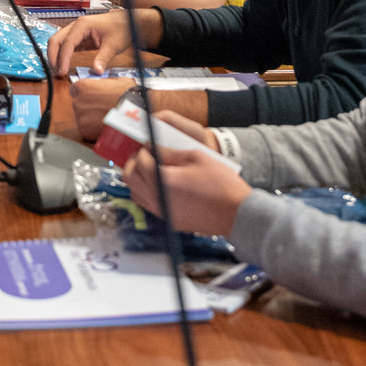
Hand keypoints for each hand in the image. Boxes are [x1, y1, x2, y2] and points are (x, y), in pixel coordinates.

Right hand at [47, 8, 163, 75]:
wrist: (127, 22)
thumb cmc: (121, 29)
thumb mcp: (114, 45)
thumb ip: (103, 58)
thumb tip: (97, 72)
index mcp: (83, 25)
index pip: (67, 42)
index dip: (63, 58)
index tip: (62, 72)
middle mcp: (76, 26)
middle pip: (56, 40)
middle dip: (53, 57)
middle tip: (56, 73)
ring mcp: (76, 31)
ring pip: (58, 42)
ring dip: (55, 56)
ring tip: (58, 72)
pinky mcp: (79, 37)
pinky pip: (65, 46)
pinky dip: (62, 55)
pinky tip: (63, 66)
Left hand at [68, 77, 134, 140]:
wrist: (135, 115)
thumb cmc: (127, 95)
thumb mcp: (115, 81)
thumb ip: (103, 84)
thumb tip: (103, 85)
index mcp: (82, 87)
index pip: (75, 90)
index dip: (85, 93)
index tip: (92, 96)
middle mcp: (77, 102)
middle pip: (78, 104)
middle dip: (88, 106)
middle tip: (101, 108)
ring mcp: (80, 118)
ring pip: (82, 118)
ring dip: (91, 118)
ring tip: (105, 118)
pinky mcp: (85, 132)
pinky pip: (87, 130)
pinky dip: (94, 129)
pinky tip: (105, 126)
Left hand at [122, 111, 249, 236]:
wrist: (235, 213)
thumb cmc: (220, 183)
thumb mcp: (195, 157)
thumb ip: (169, 152)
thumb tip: (152, 148)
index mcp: (162, 180)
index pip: (140, 160)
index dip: (143, 149)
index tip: (149, 144)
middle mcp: (156, 198)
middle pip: (130, 177)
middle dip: (134, 162)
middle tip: (144, 154)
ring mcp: (161, 211)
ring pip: (135, 192)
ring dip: (137, 177)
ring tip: (149, 168)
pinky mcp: (168, 220)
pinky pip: (146, 204)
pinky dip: (145, 191)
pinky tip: (157, 183)